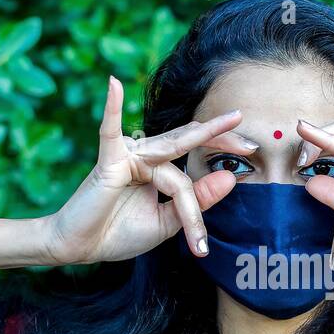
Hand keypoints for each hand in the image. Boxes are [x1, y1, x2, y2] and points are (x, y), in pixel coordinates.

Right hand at [42, 77, 257, 263]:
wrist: (81, 248)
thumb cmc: (117, 234)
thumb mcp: (167, 222)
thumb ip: (196, 202)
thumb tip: (229, 177)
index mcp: (158, 169)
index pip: (192, 167)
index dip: (218, 163)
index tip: (251, 155)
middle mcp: (145, 156)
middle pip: (186, 144)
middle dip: (219, 138)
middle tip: (252, 142)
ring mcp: (127, 156)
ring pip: (171, 172)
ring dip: (188, 205)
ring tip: (200, 219)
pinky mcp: (109, 161)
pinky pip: (110, 131)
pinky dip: (112, 108)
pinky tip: (115, 84)